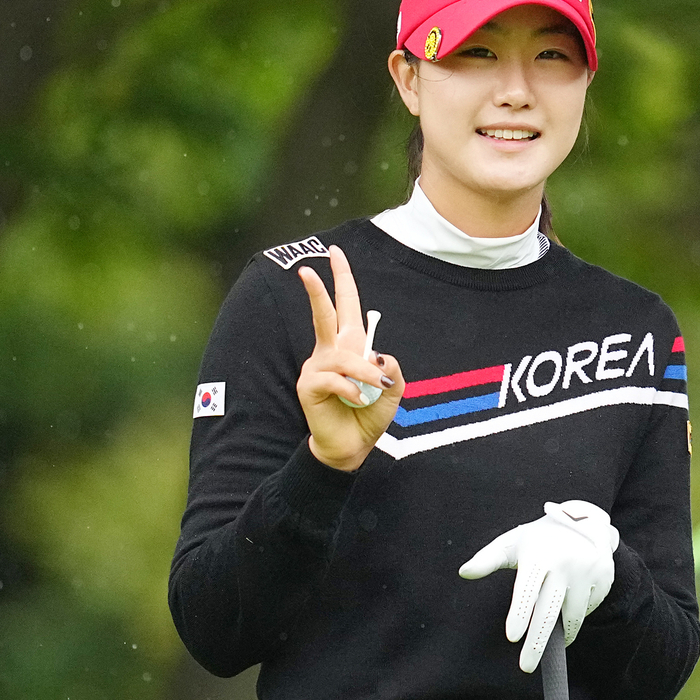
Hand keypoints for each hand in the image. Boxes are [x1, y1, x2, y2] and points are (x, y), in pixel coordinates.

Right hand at [296, 246, 404, 470]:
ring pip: (343, 357)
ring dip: (365, 372)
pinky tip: (357, 401)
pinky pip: (334, 379)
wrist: (351, 447)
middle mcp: (329, 352)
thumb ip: (391, 366)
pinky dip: (352, 389)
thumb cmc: (369, 415)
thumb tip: (376, 354)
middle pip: (324, 314)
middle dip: (319, 289)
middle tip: (306, 268)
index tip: (335, 252)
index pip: (346, 306)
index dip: (342, 279)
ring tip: (377, 386)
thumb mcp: (393, 388)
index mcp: (350, 346)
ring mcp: (316, 367)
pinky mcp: (308, 386)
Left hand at [459, 501, 618, 673]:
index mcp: (538, 555)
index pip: (527, 588)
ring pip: (572, 616)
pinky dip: (577, 614)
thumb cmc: (541, 538)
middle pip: (549, 612)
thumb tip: (464, 572)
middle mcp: (564, 564)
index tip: (512, 636)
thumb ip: (488, 558)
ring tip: (553, 638)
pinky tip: (572, 601)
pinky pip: (588, 609)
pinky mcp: (603, 580)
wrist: (588, 522)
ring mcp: (587, 573)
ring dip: (562, 632)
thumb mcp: (514, 542)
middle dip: (536, 643)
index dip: (520, 612)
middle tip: (526, 666)